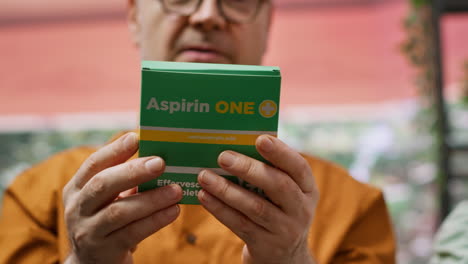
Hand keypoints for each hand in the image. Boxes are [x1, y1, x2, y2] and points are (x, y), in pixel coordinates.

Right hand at [63, 132, 181, 263]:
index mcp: (77, 188)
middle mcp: (78, 208)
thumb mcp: (108, 198)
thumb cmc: (107, 221)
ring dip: (151, 199)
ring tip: (176, 190)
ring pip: (119, 211)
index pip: (93, 165)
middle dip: (132, 171)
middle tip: (160, 162)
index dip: (114, 150)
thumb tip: (159, 155)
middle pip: (102, 185)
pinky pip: (132, 233)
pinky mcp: (104, 251)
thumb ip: (124, 179)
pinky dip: (155, 220)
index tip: (136, 137)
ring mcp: (88, 231)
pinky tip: (174, 211)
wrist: (92, 263)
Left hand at [197, 135, 317, 263]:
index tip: (260, 139)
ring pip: (255, 207)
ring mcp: (285, 230)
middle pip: (278, 186)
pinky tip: (204, 196)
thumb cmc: (278, 210)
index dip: (281, 152)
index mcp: (307, 188)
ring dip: (227, 190)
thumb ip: (271, 171)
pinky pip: (240, 224)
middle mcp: (301, 209)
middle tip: (223, 157)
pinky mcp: (266, 245)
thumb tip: (237, 146)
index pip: (298, 167)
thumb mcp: (285, 193)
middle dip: (249, 169)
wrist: (283, 257)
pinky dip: (220, 209)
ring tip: (205, 176)